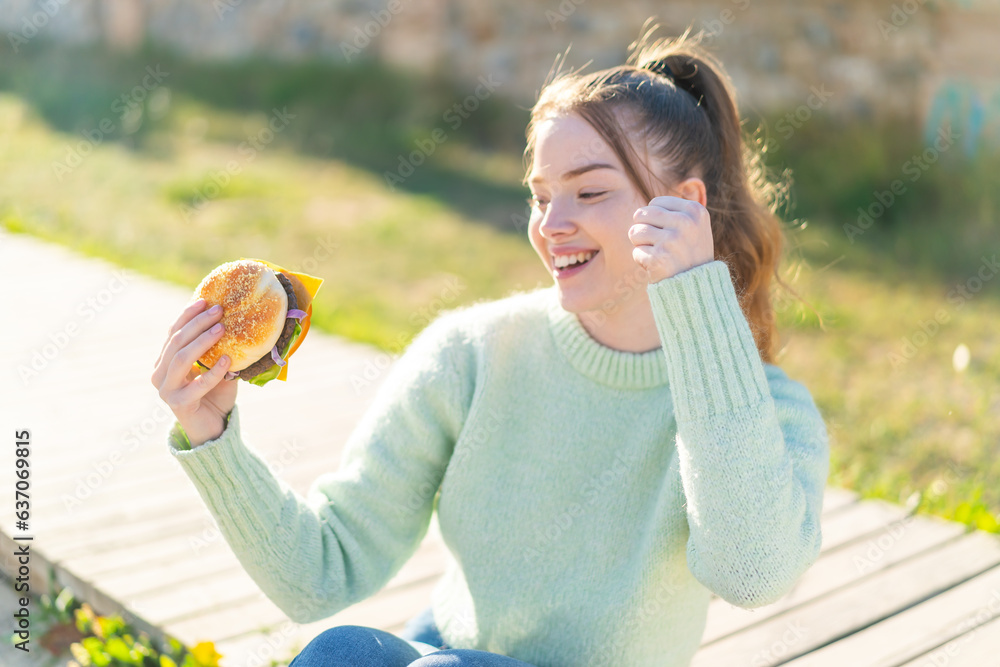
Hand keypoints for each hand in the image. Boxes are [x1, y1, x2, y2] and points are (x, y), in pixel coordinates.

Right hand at [151, 298, 237, 447]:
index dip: (187, 315)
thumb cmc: (215, 394)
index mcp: (165, 361)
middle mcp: (160, 373)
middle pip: (176, 342)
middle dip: (198, 323)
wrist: (213, 427)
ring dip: (203, 341)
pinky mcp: (178, 404)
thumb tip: (230, 320)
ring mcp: (166, 389)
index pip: (173, 333)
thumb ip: (216, 348)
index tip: (205, 301)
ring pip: (181, 358)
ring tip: (222, 329)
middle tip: (218, 311)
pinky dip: (213, 371)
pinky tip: (228, 361)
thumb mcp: (215, 366)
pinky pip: (197, 384)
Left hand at [629, 195, 713, 283]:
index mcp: (695, 210)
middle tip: (659, 243)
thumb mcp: (694, 225)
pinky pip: (636, 252)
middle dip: (643, 229)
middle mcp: (685, 223)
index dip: (655, 218)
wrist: (698, 286)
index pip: (655, 202)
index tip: (669, 231)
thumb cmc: (690, 253)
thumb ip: (675, 210)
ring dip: (641, 245)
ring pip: (634, 232)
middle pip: (641, 214)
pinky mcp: (659, 258)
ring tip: (658, 253)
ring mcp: (672, 241)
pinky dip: (642, 261)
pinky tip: (658, 266)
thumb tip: (649, 204)